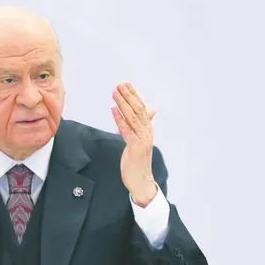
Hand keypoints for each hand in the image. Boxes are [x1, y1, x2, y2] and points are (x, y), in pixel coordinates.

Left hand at [111, 83, 157, 207]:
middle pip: (138, 109)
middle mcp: (147, 132)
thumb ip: (144, 124)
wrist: (141, 181)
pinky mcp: (136, 147)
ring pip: (132, 117)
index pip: (141, 107)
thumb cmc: (139, 160)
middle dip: (128, 96)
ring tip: (115, 93)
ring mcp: (143, 139)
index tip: (125, 84)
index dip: (134, 95)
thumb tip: (151, 109)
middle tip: (119, 84)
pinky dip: (120, 119)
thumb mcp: (141, 139)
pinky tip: (113, 110)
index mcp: (148, 129)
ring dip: (123, 103)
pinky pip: (127, 130)